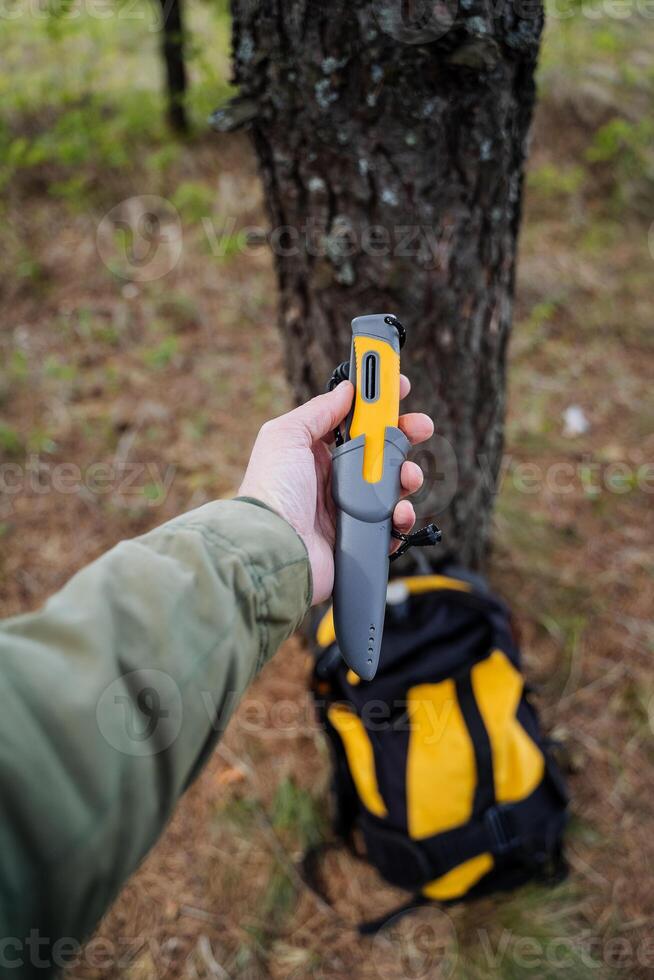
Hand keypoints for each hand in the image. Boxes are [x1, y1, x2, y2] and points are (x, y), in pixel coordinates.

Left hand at [238, 378, 433, 604]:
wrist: (274, 547)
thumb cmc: (273, 491)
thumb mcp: (286, 436)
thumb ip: (318, 411)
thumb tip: (346, 388)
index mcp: (319, 454)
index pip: (357, 423)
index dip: (380, 406)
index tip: (402, 389)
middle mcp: (336, 481)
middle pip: (383, 453)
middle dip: (406, 437)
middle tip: (421, 427)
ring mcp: (350, 511)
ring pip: (394, 488)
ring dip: (410, 476)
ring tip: (409, 476)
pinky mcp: (361, 539)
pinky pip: (393, 526)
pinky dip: (404, 518)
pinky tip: (400, 512)